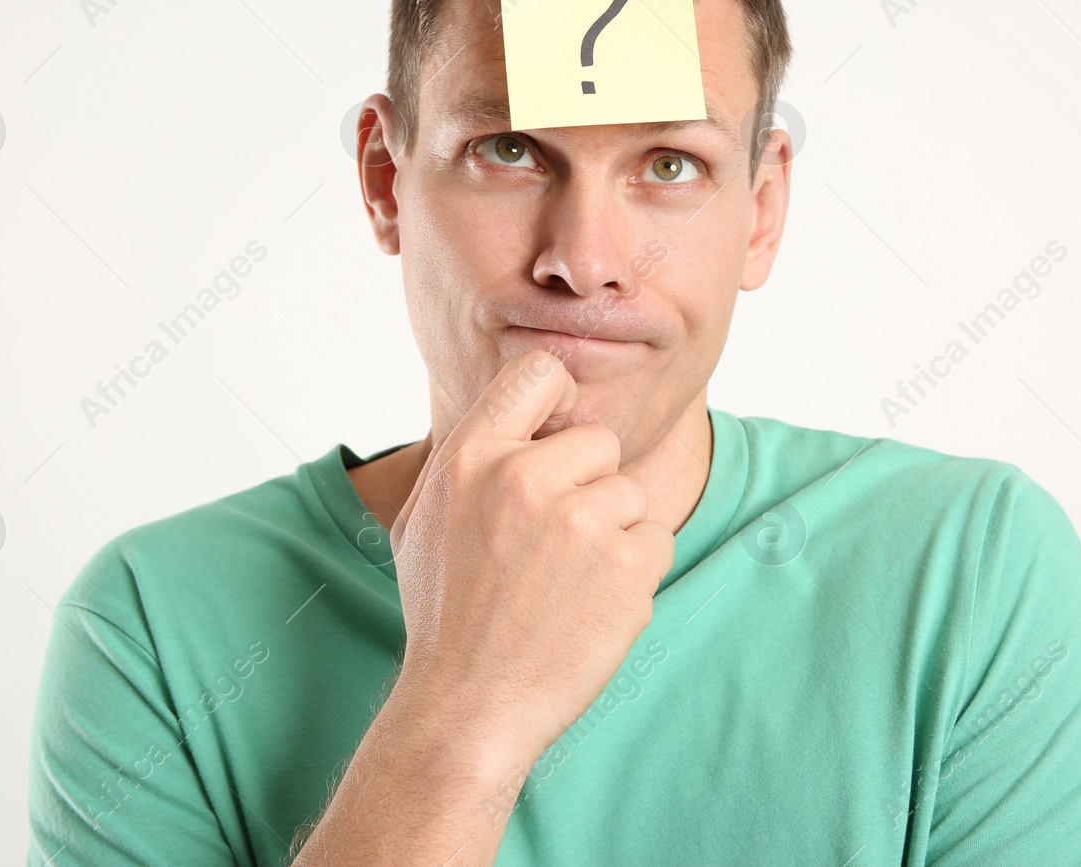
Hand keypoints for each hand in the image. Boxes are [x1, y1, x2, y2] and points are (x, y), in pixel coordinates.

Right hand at [388, 349, 674, 765]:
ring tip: (566, 583)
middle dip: (588, 485)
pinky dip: (635, 571)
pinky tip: (591, 605)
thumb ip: (470, 457)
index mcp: (470, 456)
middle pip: (599, 441)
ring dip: (613, 533)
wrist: (468, 706)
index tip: (557, 435)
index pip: (540, 373)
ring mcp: (580, 521)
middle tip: (552, 545)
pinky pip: (656, 538)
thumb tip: (518, 413)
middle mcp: (524, 478)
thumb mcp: (424, 517)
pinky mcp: (627, 565)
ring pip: (630, 494)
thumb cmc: (445, 614)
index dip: (558, 401)